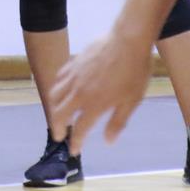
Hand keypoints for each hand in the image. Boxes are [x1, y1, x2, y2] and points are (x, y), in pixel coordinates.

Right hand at [50, 32, 153, 153]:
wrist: (128, 39)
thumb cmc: (135, 71)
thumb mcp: (132, 101)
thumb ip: (117, 122)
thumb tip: (108, 141)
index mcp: (94, 105)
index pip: (79, 130)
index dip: (75, 143)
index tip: (74, 150)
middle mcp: (79, 92)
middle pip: (59, 114)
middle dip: (57, 128)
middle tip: (59, 135)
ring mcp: (74, 76)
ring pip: (54, 95)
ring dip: (54, 108)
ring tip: (58, 113)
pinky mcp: (74, 62)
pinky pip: (59, 77)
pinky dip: (57, 87)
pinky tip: (62, 88)